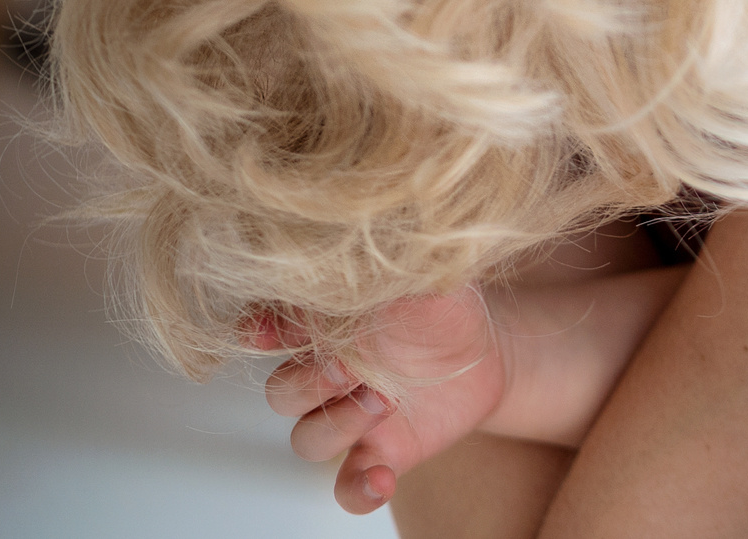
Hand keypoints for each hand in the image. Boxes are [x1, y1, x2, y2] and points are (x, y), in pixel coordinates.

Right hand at [255, 291, 507, 514]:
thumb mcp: (432, 279)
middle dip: (308, 383)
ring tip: (384, 403)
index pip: (271, 331)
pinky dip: (358, 489)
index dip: (261, 333)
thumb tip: (387, 257)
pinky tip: (381, 480)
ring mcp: (350, 418)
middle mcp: (328, 376)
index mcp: (328, 328)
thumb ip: (401, 272)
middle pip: (283, 392)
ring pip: (307, 438)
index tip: (268, 333)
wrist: (486, 352)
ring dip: (336, 426)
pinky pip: (348, 486)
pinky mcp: (379, 453)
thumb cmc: (445, 309)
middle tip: (349, 367)